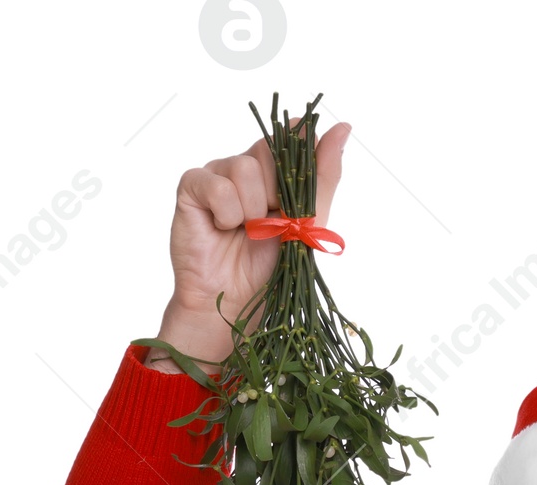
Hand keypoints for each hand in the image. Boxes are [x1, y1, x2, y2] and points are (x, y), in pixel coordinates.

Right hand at [148, 118, 350, 371]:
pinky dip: (228, 214)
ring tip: (246, 232)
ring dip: (253, 211)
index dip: (297, 160)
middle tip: (269, 225)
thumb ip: (324, 177)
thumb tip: (344, 127)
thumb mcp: (309, 225)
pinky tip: (223, 230)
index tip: (296, 195)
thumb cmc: (270, 271)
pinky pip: (217, 185)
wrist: (236, 305)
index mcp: (275, 174)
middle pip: (270, 150)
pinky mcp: (192, 186)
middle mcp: (246, 168)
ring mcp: (218, 174)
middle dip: (278, 195)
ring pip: (244, 168)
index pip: (291, 138)